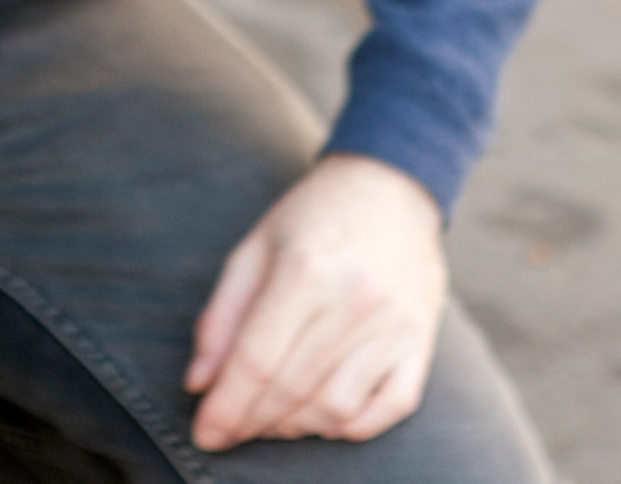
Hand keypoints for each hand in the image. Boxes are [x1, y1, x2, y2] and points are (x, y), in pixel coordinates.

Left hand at [185, 154, 446, 450]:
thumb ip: (222, 316)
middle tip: (231, 430)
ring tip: (272, 421)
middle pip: (292, 390)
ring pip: (337, 408)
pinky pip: (390, 407)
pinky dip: (352, 427)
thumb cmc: (314, 217)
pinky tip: (324, 418)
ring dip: (295, 428)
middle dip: (251, 423)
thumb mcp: (255, 248)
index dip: (226, 407)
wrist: (392, 185)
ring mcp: (395, 323)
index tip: (205, 434)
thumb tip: (199, 384)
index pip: (258, 361)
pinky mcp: (421, 339)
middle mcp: (355, 299)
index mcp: (305, 269)